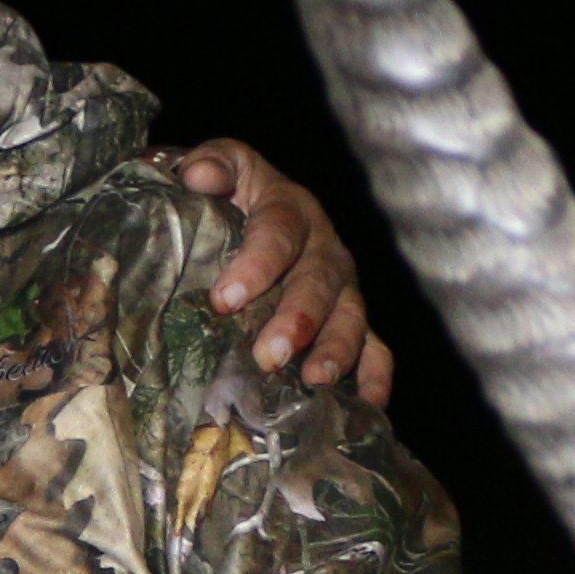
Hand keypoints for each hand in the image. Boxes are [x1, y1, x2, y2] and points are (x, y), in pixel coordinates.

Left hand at [169, 140, 394, 404]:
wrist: (249, 207)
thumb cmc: (230, 194)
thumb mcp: (222, 167)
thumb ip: (212, 165)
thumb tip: (200, 175)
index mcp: (290, 209)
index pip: (278, 233)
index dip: (256, 265)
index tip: (224, 299)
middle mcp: (324, 248)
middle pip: (319, 282)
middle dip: (297, 319)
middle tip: (268, 354)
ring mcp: (343, 288)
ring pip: (351, 317)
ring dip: (336, 350)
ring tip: (314, 379)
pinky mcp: (351, 320)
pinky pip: (375, 350)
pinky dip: (374, 379)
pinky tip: (368, 408)